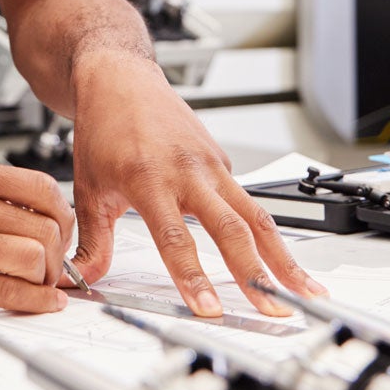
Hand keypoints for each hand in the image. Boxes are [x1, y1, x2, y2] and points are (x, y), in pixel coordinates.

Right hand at [0, 158, 72, 313]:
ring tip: (37, 284)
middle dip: (57, 254)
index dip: (62, 216)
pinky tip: (43, 302)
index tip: (59, 233)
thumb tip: (47, 220)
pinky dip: (35, 302)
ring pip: (30, 258)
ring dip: (45, 278)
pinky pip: (5, 292)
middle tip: (50, 266)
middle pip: (43, 227)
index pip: (41, 188)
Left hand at [67, 53, 323, 316]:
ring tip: (303, 289)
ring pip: (255, 215)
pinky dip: (267, 233)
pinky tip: (280, 259)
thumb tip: (86, 279)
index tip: (209, 309)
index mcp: (149, 178)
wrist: (120, 79)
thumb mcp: (88, 188)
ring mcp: (211, 165)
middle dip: (256, 275)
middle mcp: (188, 171)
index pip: (175, 239)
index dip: (193, 277)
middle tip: (274, 310)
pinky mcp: (223, 162)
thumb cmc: (104, 128)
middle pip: (232, 229)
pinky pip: (248, 201)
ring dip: (282, 257)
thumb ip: (93, 240)